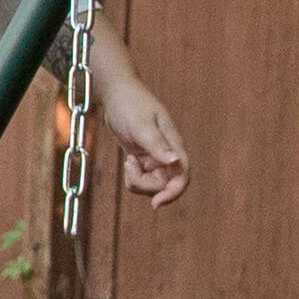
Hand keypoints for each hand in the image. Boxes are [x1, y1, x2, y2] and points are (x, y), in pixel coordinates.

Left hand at [96, 58, 189, 208]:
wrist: (116, 94)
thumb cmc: (130, 105)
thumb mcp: (141, 124)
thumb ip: (157, 144)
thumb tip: (174, 162)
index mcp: (174, 146)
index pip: (182, 176)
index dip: (173, 193)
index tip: (155, 204)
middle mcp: (168, 154)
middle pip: (165, 185)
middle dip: (146, 185)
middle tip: (130, 166)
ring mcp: (156, 157)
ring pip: (153, 184)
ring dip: (138, 180)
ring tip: (128, 162)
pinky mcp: (144, 158)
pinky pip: (143, 178)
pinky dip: (134, 177)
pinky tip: (128, 162)